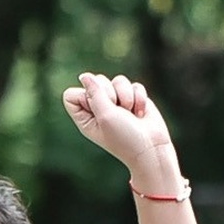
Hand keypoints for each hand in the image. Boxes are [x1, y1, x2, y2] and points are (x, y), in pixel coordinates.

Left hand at [62, 71, 184, 196]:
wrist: (152, 148)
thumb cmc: (125, 137)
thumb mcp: (106, 115)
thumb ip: (95, 93)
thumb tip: (84, 75)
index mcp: (85, 117)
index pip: (71, 95)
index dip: (83, 95)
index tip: (96, 108)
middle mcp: (99, 108)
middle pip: (95, 81)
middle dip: (109, 93)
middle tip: (117, 110)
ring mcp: (117, 102)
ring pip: (117, 80)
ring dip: (126, 95)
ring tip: (130, 113)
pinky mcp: (133, 98)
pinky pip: (134, 85)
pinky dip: (139, 97)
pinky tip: (140, 113)